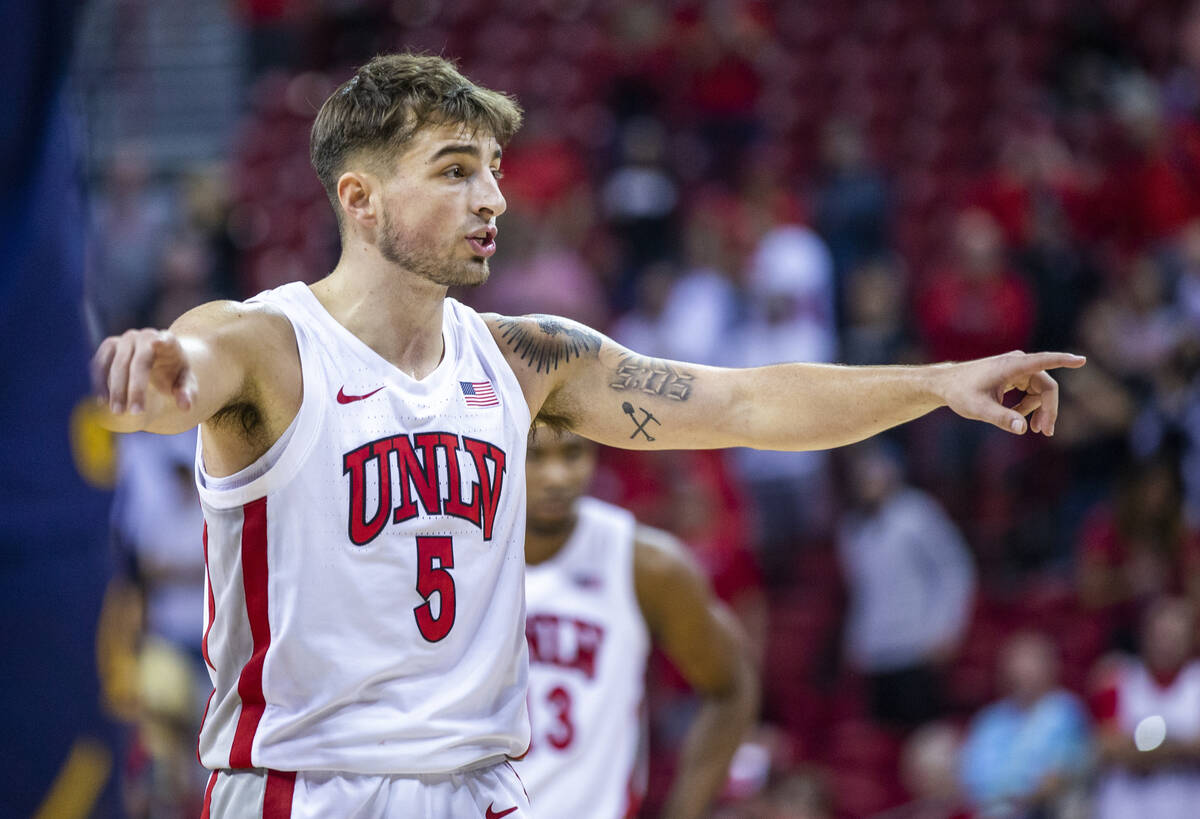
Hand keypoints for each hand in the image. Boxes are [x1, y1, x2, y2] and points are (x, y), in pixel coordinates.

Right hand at [92, 329, 196, 415]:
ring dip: (115, 389)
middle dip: (135, 389)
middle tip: (135, 412)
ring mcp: (126, 339)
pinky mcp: (110, 345)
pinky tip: (102, 400)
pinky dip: (100, 381)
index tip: (157, 343)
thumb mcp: (185, 382)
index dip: (162, 342)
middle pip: (138, 362)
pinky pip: (101, 363)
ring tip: (117, 411)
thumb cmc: (173, 372)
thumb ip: (187, 393)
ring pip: (116, 363)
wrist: (158, 358)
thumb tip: (186, 406)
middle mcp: (145, 336)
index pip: (167, 341)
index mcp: (169, 342)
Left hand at [934, 351, 1085, 435]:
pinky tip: (1020, 418)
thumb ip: (1001, 418)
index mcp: (1012, 366)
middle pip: (1046, 386)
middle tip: (1046, 432)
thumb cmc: (960, 393)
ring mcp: (1016, 368)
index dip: (1063, 361)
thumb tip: (1023, 429)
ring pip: (1040, 389)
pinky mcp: (1013, 374)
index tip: (1081, 360)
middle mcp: (1017, 363)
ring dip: (1039, 409)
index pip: (1044, 361)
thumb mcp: (979, 409)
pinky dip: (1030, 405)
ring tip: (1033, 429)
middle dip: (1048, 409)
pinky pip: (1031, 390)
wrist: (945, 384)